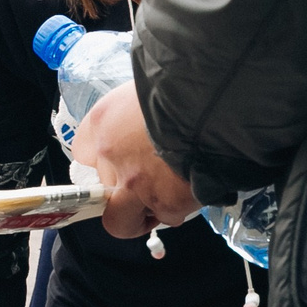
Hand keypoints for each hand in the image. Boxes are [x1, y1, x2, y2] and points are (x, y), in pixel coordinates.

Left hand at [74, 81, 198, 239]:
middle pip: (103, 194)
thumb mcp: (149, 91)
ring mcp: (135, 183)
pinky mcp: (165, 202)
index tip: (117, 164)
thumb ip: (136, 115)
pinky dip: (181, 208)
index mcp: (103, 122)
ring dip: (147, 210)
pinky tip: (195, 188)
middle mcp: (111, 155)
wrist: (222, 99)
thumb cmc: (189, 86)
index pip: (83, 153)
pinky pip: (168, 216)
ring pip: (125, 220)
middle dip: (125, 194)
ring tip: (173, 192)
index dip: (103, 163)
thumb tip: (142, 125)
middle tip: (148, 185)